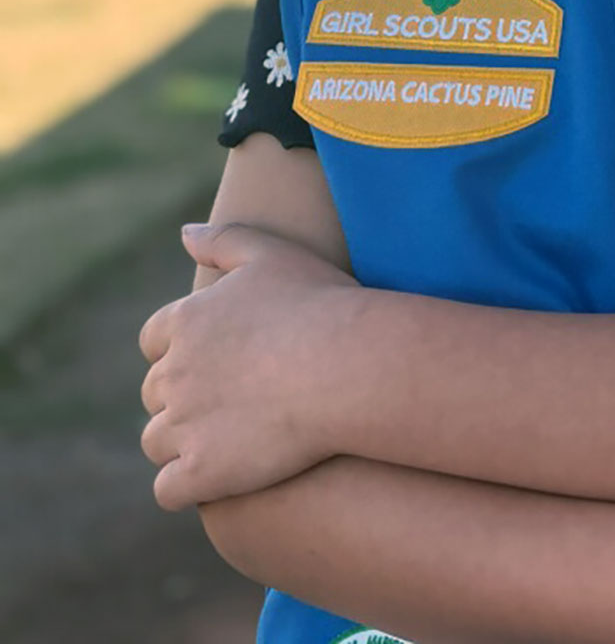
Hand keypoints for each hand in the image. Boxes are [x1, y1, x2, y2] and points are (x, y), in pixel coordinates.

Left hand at [139, 222, 355, 510]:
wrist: (349, 365)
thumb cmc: (320, 303)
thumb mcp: (271, 253)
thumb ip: (222, 240)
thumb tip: (184, 234)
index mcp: (186, 321)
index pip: (154, 341)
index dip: (181, 351)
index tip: (218, 360)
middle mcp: (174, 372)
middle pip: (155, 393)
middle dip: (182, 398)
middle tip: (231, 402)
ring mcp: (185, 425)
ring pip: (157, 442)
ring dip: (181, 444)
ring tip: (227, 442)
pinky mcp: (202, 471)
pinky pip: (169, 490)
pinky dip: (186, 487)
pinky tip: (219, 480)